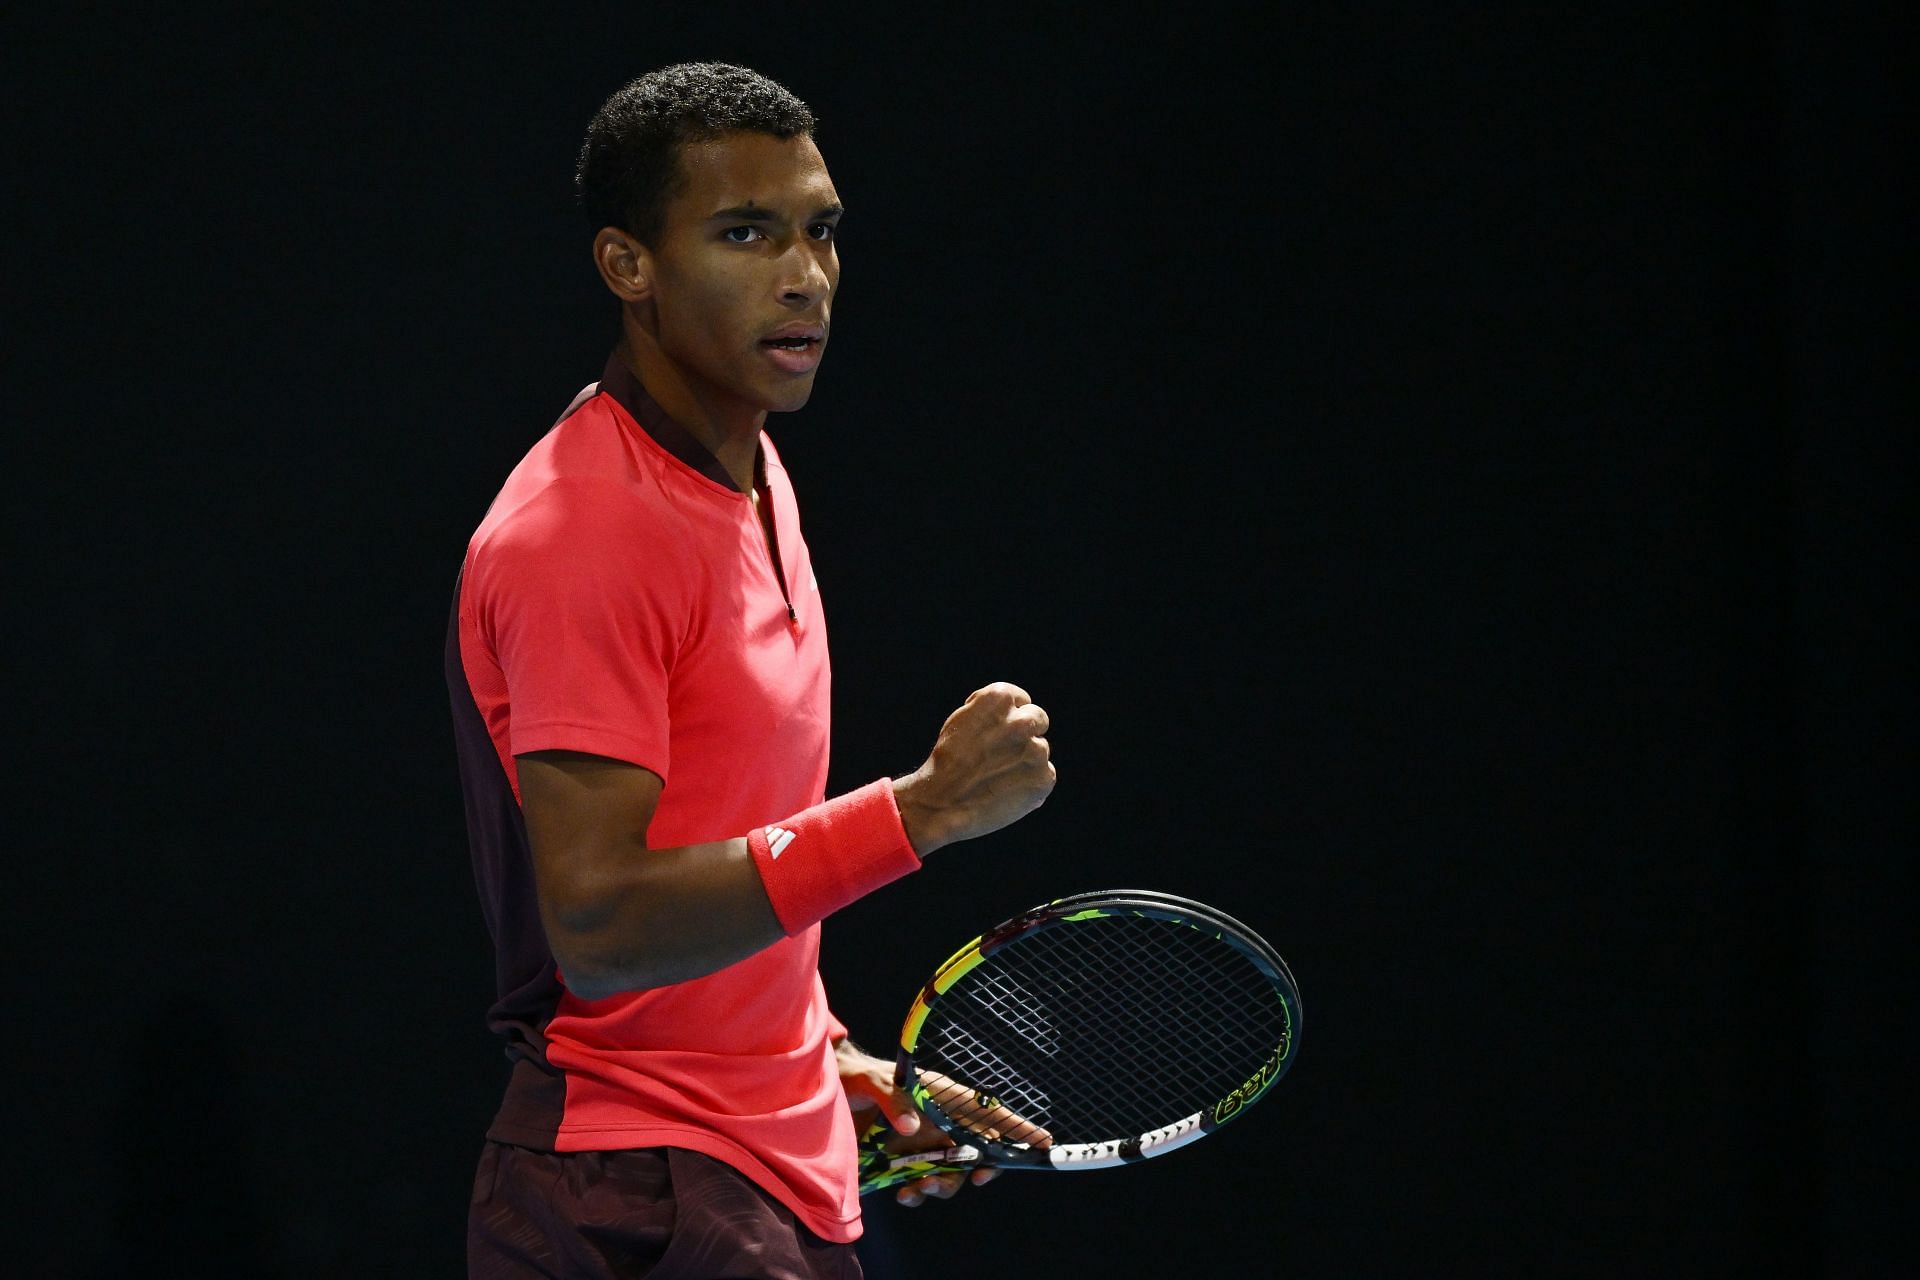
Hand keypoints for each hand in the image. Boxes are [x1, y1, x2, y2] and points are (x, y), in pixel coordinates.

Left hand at [839, 1042, 1049, 1206]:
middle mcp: (939, 1123)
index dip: (1016, 1127)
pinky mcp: (904, 1163)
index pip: (987, 1111)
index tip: (1043, 1142)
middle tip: (976, 1178)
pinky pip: (922, 1186)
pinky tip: (904, 1194)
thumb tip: (911, 1127)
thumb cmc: (855, 1076)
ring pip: (951, 1175)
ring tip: (919, 1187)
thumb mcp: (871, 1080)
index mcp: (942, 1096)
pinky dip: (918, 1194)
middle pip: (977, 1151)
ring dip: (943, 1186)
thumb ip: (893, 1099)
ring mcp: (924, 1145)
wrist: (825, 1093)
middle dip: (980, 1168)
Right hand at [893, 682, 1054, 856]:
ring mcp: (1036, 750)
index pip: (1021, 699)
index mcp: (1000, 698)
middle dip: (1025, 733)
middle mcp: (1022, 720)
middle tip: (1003, 754)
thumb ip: (992, 712)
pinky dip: (1030, 784)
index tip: (997, 732)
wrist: (942, 803)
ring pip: (1040, 750)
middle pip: (1038, 719)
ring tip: (997, 778)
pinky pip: (1044, 775)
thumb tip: (1019, 713)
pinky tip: (1007, 792)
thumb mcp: (962, 721)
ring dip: (1025, 761)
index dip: (1009, 717)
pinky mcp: (1044, 777)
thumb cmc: (947, 762)